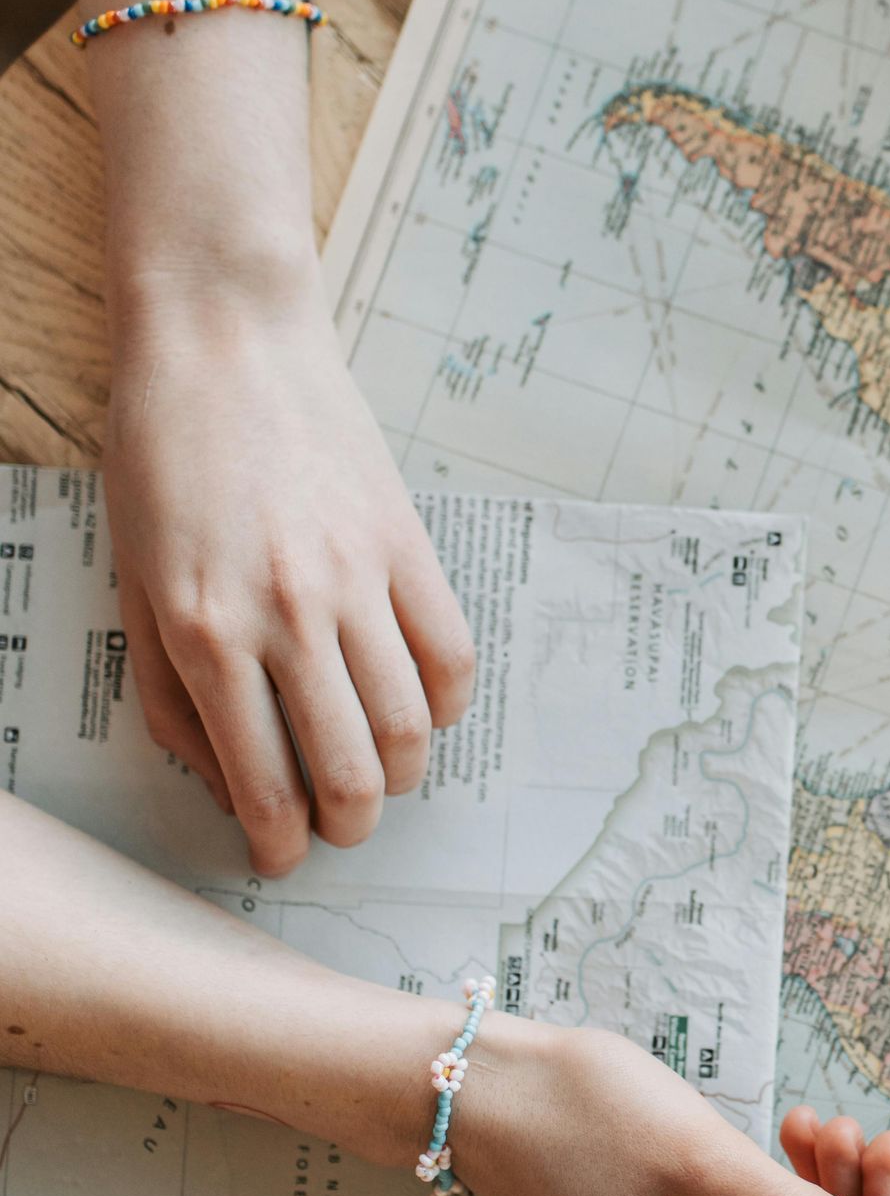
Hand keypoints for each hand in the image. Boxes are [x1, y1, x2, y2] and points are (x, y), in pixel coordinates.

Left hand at [103, 269, 474, 874]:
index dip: (278, 842)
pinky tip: (423, 708)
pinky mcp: (405, 542)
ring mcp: (355, 578)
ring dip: (401, 777)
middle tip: (340, 831)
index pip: (262, 782)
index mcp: (204, 632)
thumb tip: (221, 775)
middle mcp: (287, 614)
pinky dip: (447, 704)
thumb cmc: (162, 454)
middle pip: (349, 773)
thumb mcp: (132, 581)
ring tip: (383, 780)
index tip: (282, 856)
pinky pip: (450, 654)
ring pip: (410, 726)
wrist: (224, 339)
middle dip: (348, 828)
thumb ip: (170, 689)